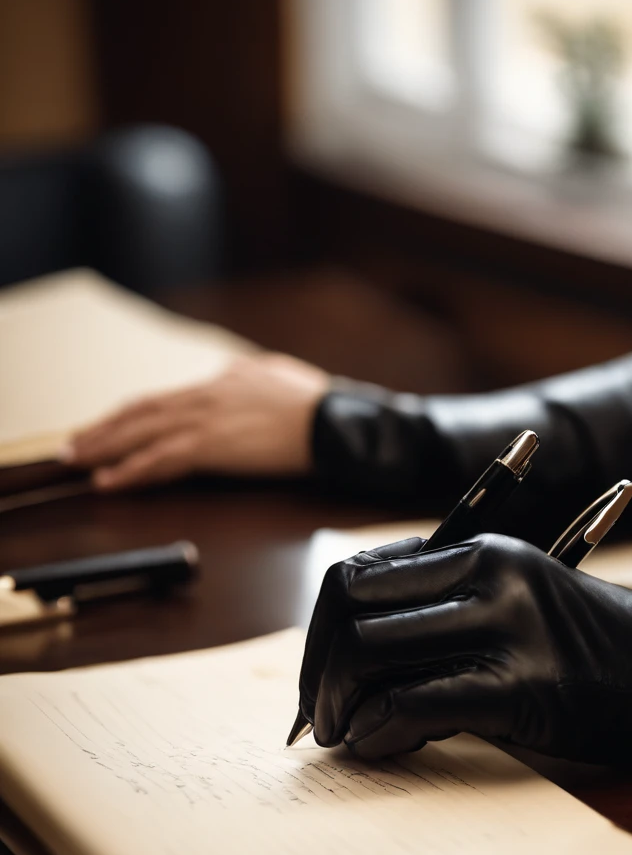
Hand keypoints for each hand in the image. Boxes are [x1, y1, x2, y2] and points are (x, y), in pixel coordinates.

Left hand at [65, 354, 330, 489]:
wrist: (334, 422)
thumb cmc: (318, 406)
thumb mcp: (279, 379)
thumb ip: (252, 378)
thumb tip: (241, 374)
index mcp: (223, 381)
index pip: (165, 399)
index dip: (131, 414)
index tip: (109, 424)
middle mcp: (206, 394)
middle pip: (142, 411)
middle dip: (103, 429)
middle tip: (73, 446)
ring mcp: (205, 418)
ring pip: (140, 433)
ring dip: (103, 448)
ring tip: (76, 462)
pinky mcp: (209, 445)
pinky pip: (159, 460)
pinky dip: (130, 470)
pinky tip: (108, 481)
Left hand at [298, 532, 631, 762]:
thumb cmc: (584, 644)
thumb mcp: (513, 599)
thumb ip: (442, 608)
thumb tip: (350, 645)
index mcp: (478, 550)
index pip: (358, 574)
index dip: (321, 628)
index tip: (319, 671)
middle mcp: (486, 578)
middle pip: (352, 611)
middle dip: (318, 670)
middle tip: (318, 715)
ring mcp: (505, 629)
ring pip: (372, 654)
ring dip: (339, 704)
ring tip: (344, 734)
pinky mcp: (521, 688)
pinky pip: (414, 704)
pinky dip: (378, 731)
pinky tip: (376, 747)